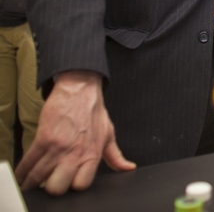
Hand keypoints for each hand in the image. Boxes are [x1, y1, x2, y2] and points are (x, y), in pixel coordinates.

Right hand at [15, 70, 135, 194]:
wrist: (80, 90)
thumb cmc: (94, 112)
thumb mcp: (109, 134)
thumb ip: (115, 156)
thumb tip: (128, 168)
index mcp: (93, 154)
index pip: (81, 185)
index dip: (72, 187)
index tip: (66, 184)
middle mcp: (76, 153)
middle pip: (59, 187)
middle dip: (52, 187)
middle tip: (48, 183)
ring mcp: (59, 147)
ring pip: (39, 177)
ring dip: (32, 182)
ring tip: (30, 182)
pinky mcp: (44, 138)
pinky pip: (29, 163)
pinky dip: (23, 171)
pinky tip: (23, 173)